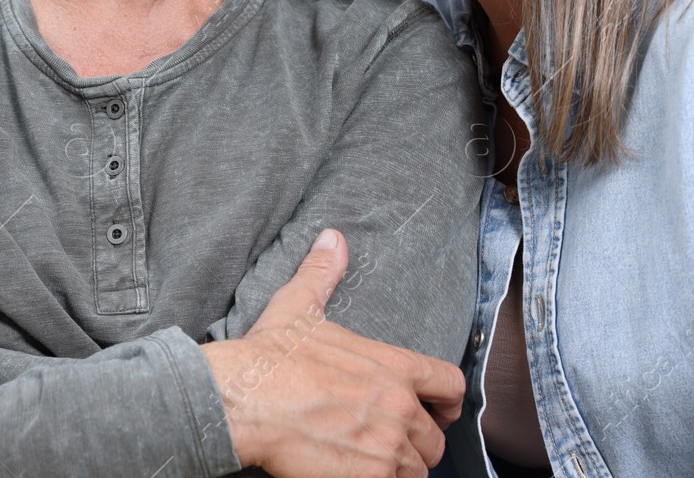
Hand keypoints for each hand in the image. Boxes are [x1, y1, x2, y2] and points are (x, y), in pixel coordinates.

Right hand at [201, 229, 465, 477]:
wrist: (243, 399)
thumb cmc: (269, 357)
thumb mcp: (299, 306)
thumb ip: (323, 273)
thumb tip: (332, 238)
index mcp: (392, 365)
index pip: (450, 385)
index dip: (446, 403)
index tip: (436, 412)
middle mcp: (399, 405)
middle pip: (434, 439)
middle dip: (414, 444)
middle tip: (386, 446)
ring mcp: (387, 445)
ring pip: (415, 470)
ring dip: (397, 470)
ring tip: (369, 463)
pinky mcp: (370, 477)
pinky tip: (354, 475)